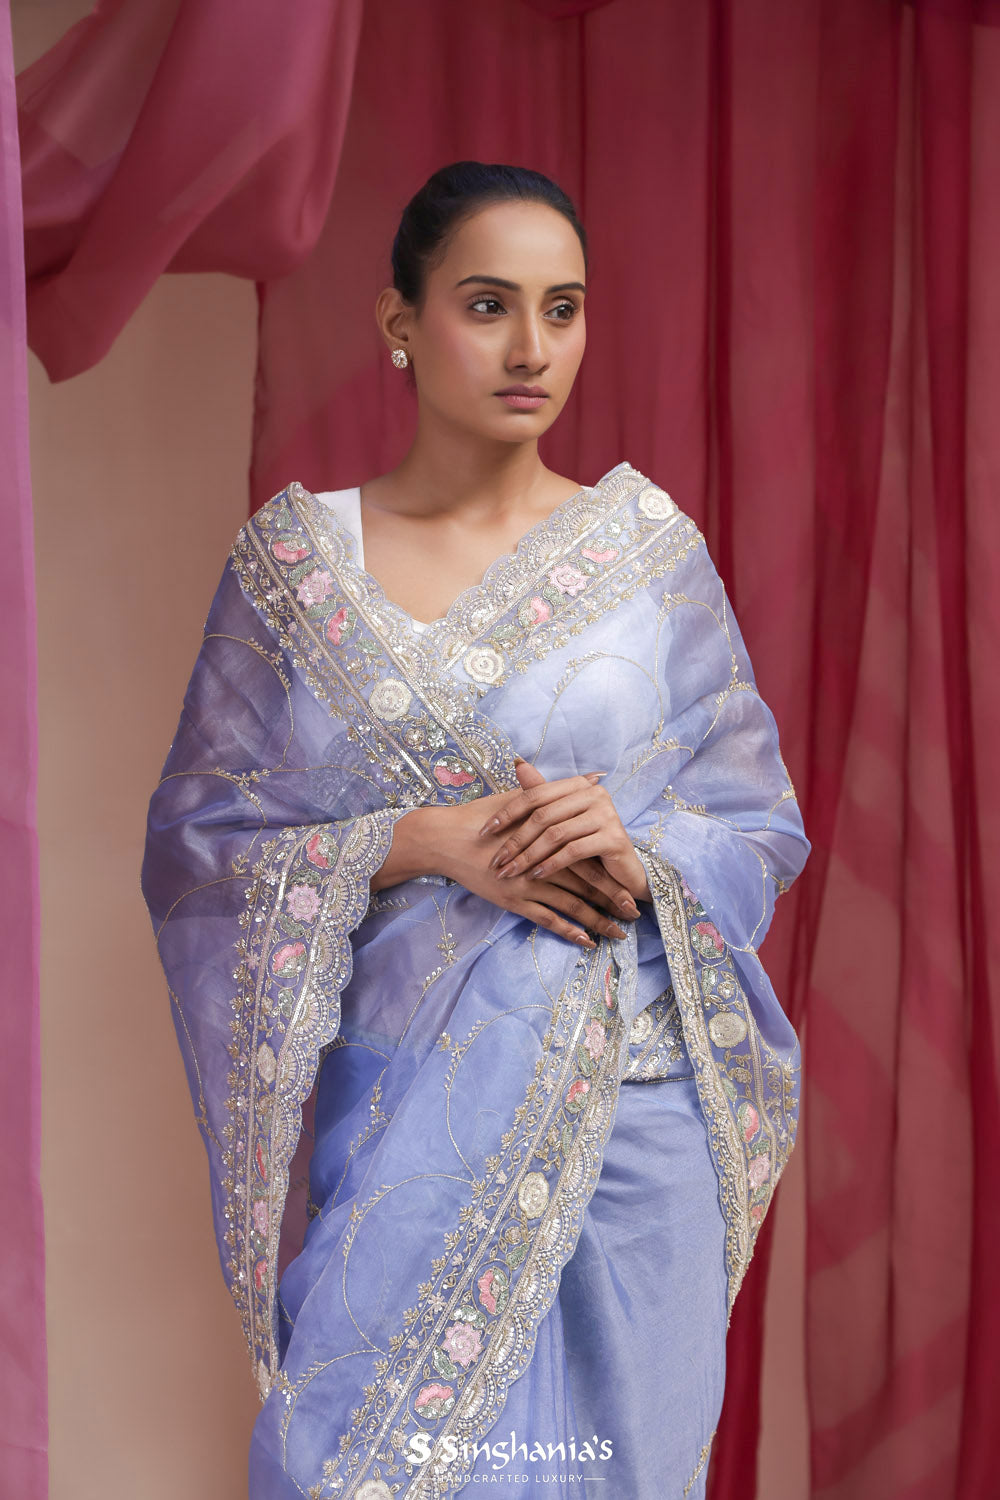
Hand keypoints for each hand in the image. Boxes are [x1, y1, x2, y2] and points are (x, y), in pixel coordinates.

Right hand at [427, 785, 637, 949]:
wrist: (447, 838)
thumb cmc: (483, 817)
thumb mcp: (521, 799)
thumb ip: (558, 793)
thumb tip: (594, 777)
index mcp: (550, 838)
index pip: (590, 859)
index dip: (614, 874)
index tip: (634, 886)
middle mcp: (545, 862)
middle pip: (588, 885)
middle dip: (613, 901)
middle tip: (636, 914)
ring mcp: (529, 883)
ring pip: (572, 906)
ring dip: (598, 921)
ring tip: (619, 934)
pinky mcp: (514, 900)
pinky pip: (547, 919)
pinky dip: (568, 930)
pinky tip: (586, 941)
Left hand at [478, 759, 651, 903]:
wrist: (624, 871)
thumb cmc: (588, 844)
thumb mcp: (562, 821)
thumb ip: (541, 796)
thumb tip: (517, 762)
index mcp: (580, 785)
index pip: (534, 795)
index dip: (506, 813)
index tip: (483, 832)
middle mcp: (595, 793)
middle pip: (543, 816)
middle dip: (515, 841)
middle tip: (496, 862)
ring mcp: (607, 814)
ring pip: (555, 835)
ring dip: (528, 857)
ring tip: (510, 872)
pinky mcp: (614, 838)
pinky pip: (573, 851)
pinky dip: (550, 864)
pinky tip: (534, 876)